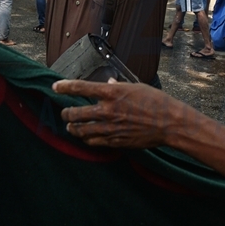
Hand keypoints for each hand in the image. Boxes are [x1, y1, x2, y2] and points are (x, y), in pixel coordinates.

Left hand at [54, 79, 200, 148]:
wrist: (169, 123)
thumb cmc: (156, 102)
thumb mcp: (136, 87)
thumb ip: (117, 87)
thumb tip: (107, 84)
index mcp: (112, 93)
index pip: (80, 88)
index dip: (64, 87)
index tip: (55, 87)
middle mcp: (108, 110)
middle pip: (75, 113)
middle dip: (66, 113)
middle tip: (65, 113)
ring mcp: (110, 127)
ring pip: (81, 130)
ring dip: (72, 128)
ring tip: (70, 126)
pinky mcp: (115, 141)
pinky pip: (93, 141)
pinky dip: (86, 139)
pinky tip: (85, 136)